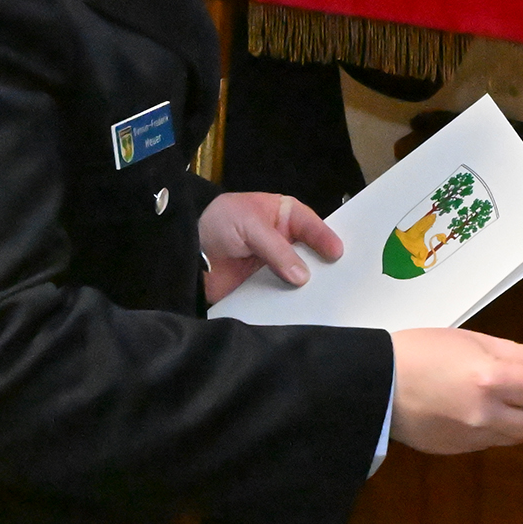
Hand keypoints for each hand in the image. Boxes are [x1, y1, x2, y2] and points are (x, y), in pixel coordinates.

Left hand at [198, 192, 340, 303]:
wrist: (184, 254)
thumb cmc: (216, 224)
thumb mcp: (248, 226)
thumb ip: (276, 249)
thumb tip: (302, 276)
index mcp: (280, 215)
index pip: (309, 223)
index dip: (323, 236)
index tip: (337, 252)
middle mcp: (280, 240)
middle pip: (308, 251)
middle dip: (321, 262)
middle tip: (338, 276)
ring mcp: (272, 265)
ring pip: (297, 275)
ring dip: (307, 285)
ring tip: (324, 296)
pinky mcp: (261, 287)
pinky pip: (280, 294)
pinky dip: (289, 301)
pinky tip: (299, 308)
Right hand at [389, 330, 522, 453]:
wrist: (376, 385)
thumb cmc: (423, 351)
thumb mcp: (473, 341)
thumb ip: (516, 355)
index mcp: (492, 380)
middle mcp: (488, 414)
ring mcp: (473, 437)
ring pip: (521, 438)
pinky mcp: (460, 450)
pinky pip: (496, 442)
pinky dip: (507, 429)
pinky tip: (501, 414)